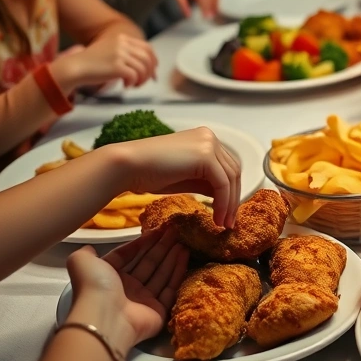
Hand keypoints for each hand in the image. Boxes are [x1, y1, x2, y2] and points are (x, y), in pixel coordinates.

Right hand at [52, 34, 156, 91]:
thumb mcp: (111, 51)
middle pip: (148, 59)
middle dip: (149, 73)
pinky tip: (124, 85)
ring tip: (133, 85)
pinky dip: (132, 83)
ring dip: (141, 80)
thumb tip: (149, 68)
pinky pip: (134, 76)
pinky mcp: (117, 66)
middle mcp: (122, 44)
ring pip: (143, 68)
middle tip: (141, 82)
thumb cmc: (93, 63)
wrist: (76, 66)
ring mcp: (120, 54)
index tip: (152, 72)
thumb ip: (128, 54)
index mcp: (122, 38)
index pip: (147, 48)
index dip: (153, 61)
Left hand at [65, 227, 188, 352]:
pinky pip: (170, 288)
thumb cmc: (94, 287)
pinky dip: (178, 272)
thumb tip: (90, 248)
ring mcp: (143, 300)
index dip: (142, 242)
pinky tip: (184, 256)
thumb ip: (86, 253)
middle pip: (147, 263)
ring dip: (172, 257)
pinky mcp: (158, 310)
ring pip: (161, 274)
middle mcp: (126, 288)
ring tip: (183, 241)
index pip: (128, 255)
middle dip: (161, 247)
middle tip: (175, 232)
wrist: (105, 317)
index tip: (158, 230)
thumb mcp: (81, 261)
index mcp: (109, 276)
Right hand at [107, 128, 241, 228]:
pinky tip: (217, 218)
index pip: (227, 167)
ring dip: (230, 204)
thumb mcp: (186, 178)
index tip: (227, 213)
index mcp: (204, 139)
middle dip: (233, 199)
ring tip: (223, 224)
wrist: (126, 167)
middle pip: (233, 172)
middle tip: (229, 222)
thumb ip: (206, 182)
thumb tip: (225, 196)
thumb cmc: (149, 172)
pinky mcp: (205, 155)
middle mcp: (209, 137)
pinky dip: (223, 203)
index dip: (231, 191)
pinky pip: (222, 184)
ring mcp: (208, 144)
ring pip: (231, 179)